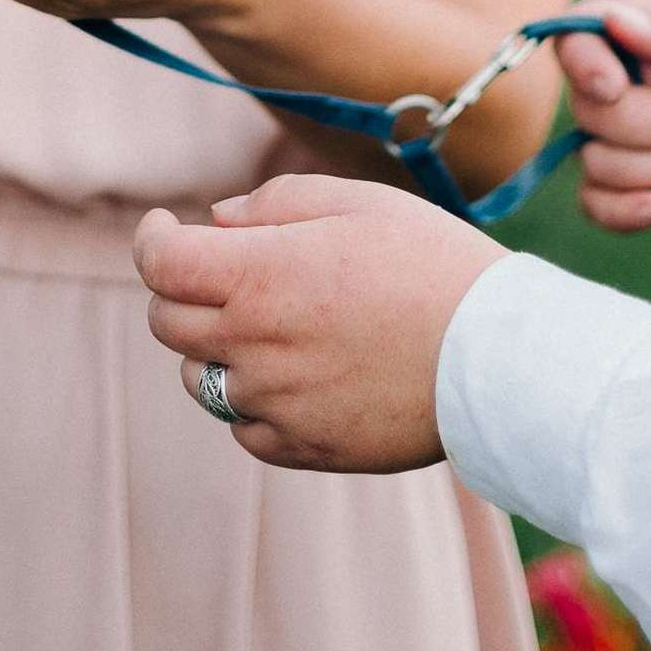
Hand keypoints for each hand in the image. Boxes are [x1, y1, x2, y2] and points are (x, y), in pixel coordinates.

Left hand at [134, 174, 501, 471]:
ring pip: (199, 379)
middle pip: (166, 322)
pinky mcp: (305, 448)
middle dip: (181, 289)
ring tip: (270, 324)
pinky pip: (245, 429)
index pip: (160, 264)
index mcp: (258, 276)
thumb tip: (219, 222)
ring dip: (214, 347)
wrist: (498, 358)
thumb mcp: (355, 202)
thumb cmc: (432, 263)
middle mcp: (253, 344)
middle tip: (223, 271)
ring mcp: (276, 404)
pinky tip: (296, 374)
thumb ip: (275, 203)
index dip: (152, 239)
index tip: (166, 225)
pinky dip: (252, 401)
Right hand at [558, 0, 650, 230]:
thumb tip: (611, 18)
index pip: (571, 38)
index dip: (581, 65)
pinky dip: (626, 211)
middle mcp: (616, 83)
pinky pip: (595, 205)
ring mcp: (619, 137)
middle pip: (588, 112)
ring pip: (595, 164)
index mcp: (632, 34)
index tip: (614, 87)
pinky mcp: (631, 185)